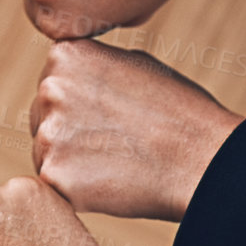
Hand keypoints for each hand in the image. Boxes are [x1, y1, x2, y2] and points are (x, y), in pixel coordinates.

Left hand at [30, 39, 242, 220]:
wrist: (203, 160)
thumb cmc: (179, 112)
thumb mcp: (134, 64)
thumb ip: (92, 67)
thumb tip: (65, 76)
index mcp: (65, 55)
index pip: (53, 86)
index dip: (83, 106)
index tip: (114, 115)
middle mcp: (49, 88)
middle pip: (42, 119)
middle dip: (70, 133)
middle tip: (117, 143)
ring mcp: (48, 131)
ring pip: (46, 153)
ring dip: (72, 162)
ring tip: (118, 160)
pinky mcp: (52, 174)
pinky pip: (54, 185)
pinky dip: (77, 190)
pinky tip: (111, 181)